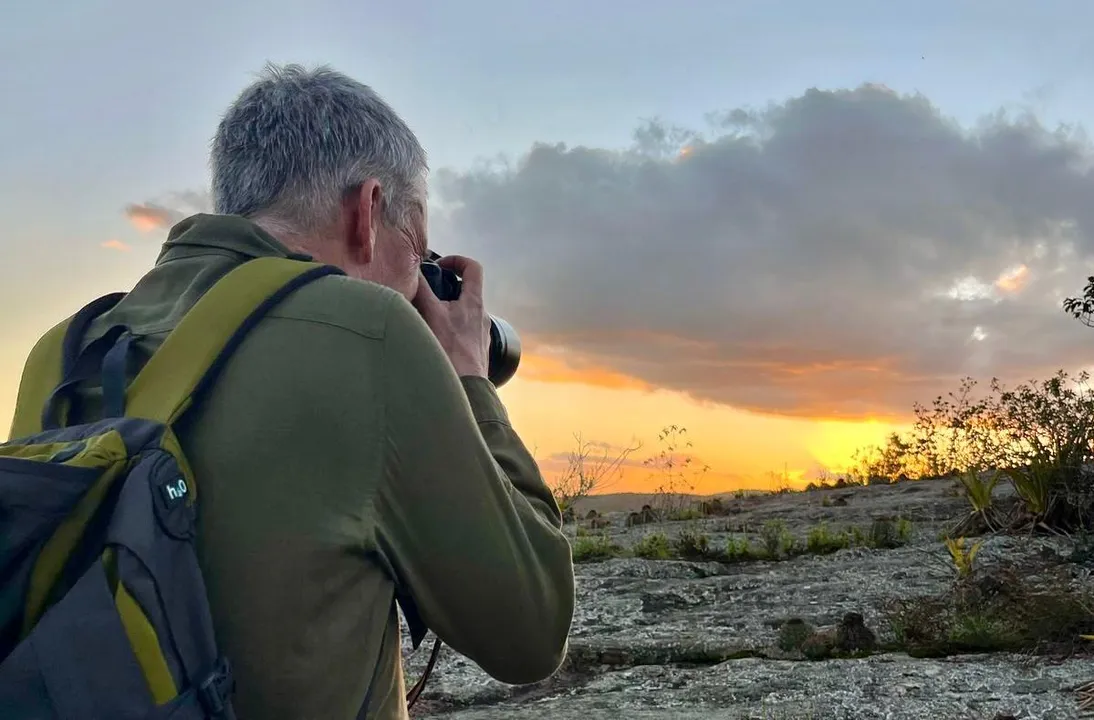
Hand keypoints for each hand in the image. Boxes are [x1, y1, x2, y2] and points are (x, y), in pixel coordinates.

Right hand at [412, 254, 489, 377]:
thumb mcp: (431, 314)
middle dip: (446, 290)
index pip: (473, 268)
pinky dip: (450, 331)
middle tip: (428, 296)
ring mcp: (481, 334)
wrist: (466, 387)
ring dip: (446, 313)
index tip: (440, 266)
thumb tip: (414, 272)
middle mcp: (482, 316)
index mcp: (474, 303)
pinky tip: (436, 341)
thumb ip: (422, 290)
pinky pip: (463, 333)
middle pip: (466, 292)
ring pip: (463, 314)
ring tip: (427, 321)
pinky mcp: (477, 350)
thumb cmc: (450, 351)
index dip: (456, 260)